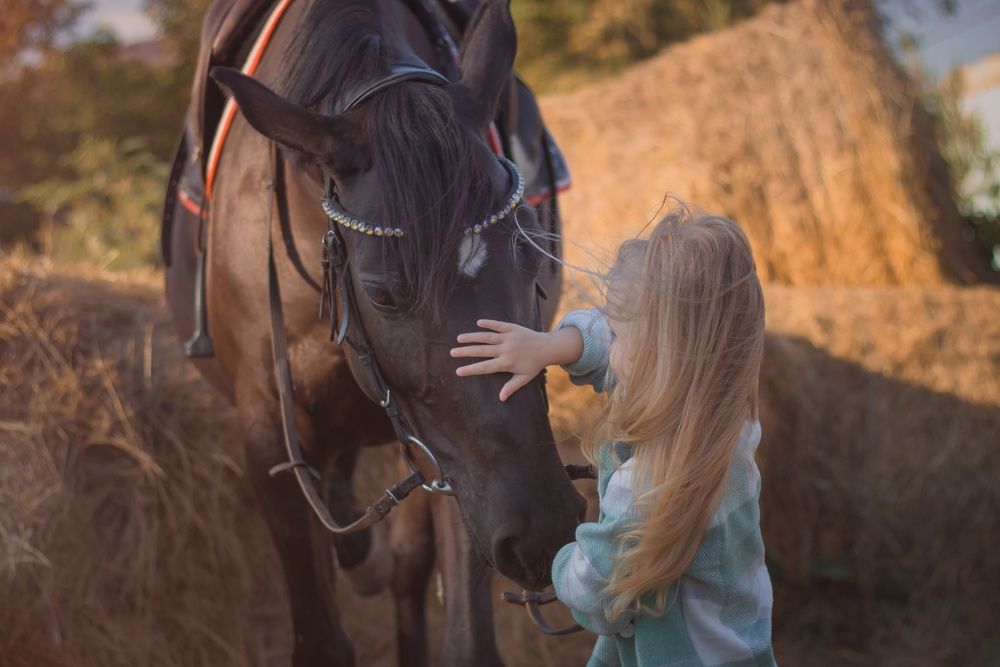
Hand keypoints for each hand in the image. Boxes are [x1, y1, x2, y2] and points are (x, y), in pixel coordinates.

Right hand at [450, 319, 582, 400]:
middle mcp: (506, 350)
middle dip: (466, 352)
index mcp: (507, 363)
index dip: (471, 369)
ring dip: (472, 337)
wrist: (547, 348)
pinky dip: (488, 323)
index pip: (485, 367)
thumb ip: (511, 387)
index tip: (458, 371)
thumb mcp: (524, 378)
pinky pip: (498, 325)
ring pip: (487, 337)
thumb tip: (501, 399)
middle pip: (482, 351)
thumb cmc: (534, 365)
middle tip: (452, 352)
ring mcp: (509, 338)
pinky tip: (477, 323)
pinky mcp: (513, 328)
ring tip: (459, 338)